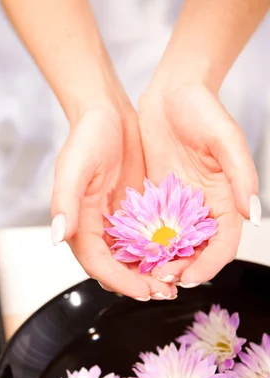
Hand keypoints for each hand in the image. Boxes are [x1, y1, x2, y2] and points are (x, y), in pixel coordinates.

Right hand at [51, 104, 177, 299]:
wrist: (109, 114)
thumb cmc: (88, 136)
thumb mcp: (74, 167)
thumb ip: (65, 202)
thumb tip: (58, 237)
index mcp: (80, 224)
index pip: (97, 263)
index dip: (119, 280)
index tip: (142, 291)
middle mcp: (97, 230)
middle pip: (115, 269)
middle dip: (138, 284)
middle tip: (164, 292)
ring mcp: (116, 225)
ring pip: (132, 261)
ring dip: (150, 275)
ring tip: (174, 282)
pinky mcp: (134, 216)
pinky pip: (146, 243)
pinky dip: (160, 254)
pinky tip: (178, 258)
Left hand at [138, 81, 259, 285]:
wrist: (171, 92)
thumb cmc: (203, 109)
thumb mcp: (226, 139)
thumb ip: (242, 176)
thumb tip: (253, 214)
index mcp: (225, 200)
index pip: (223, 244)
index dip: (209, 265)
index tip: (190, 277)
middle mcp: (203, 209)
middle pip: (197, 252)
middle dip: (182, 270)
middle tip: (160, 280)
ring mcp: (179, 207)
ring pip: (173, 247)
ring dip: (161, 263)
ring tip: (144, 274)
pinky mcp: (157, 200)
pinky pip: (151, 230)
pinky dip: (144, 246)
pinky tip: (130, 255)